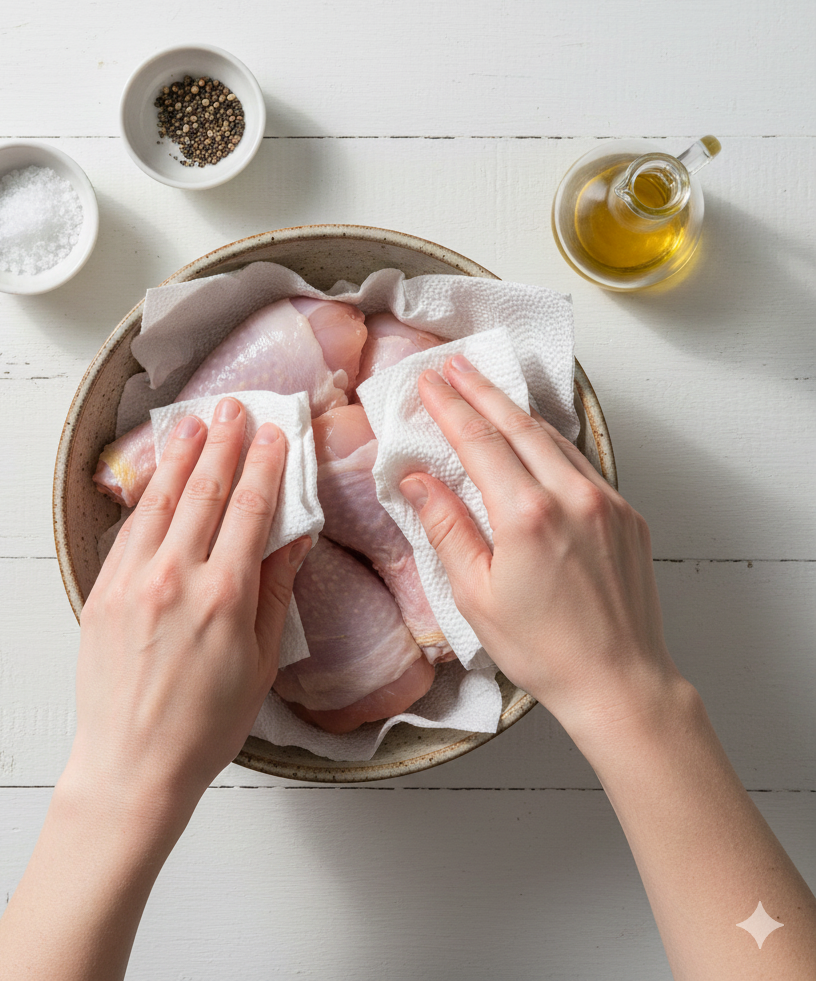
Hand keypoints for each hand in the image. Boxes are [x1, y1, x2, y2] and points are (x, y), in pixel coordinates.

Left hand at [72, 397, 310, 806]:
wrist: (132, 764)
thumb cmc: (204, 725)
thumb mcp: (259, 662)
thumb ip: (274, 592)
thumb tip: (291, 537)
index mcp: (224, 597)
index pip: (251, 509)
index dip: (266, 465)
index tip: (276, 434)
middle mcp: (175, 578)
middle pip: (206, 492)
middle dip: (225, 443)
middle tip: (236, 408)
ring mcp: (133, 581)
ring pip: (162, 500)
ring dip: (182, 456)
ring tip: (196, 422)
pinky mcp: (102, 591)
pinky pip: (128, 529)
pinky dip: (146, 494)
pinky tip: (158, 474)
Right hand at [400, 355, 679, 738]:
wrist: (618, 681)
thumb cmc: (543, 649)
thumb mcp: (474, 594)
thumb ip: (446, 527)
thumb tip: (418, 481)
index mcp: (526, 515)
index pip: (478, 441)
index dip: (450, 407)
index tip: (428, 383)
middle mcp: (571, 497)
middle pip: (517, 424)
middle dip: (481, 390)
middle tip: (454, 366)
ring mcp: (606, 502)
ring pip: (553, 438)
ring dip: (515, 411)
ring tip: (486, 391)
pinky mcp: (627, 514)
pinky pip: (580, 463)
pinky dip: (550, 442)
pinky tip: (533, 439)